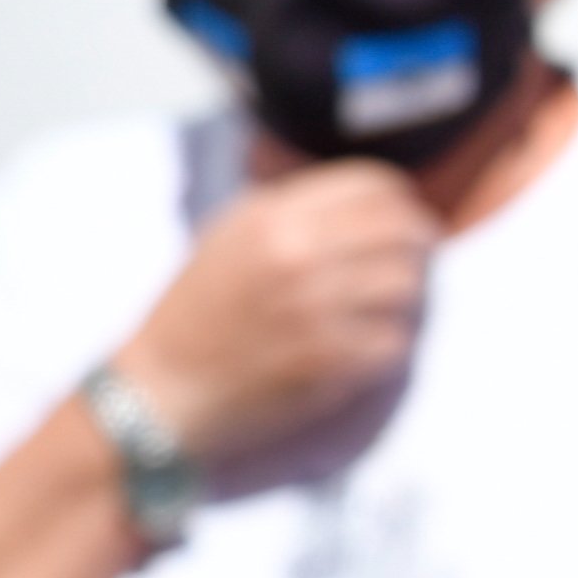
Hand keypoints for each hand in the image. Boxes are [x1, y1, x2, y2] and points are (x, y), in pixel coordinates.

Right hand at [111, 162, 443, 466]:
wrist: (160, 392)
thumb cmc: (198, 315)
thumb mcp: (230, 238)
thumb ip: (295, 211)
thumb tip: (377, 199)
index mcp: (270, 217)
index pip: (375, 186)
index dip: (400, 204)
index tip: (402, 223)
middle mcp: (294, 254)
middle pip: (403, 230)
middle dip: (416, 247)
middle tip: (412, 265)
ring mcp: (314, 307)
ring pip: (408, 283)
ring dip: (407, 298)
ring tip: (385, 309)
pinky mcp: (329, 358)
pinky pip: (396, 339)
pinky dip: (388, 345)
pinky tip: (366, 350)